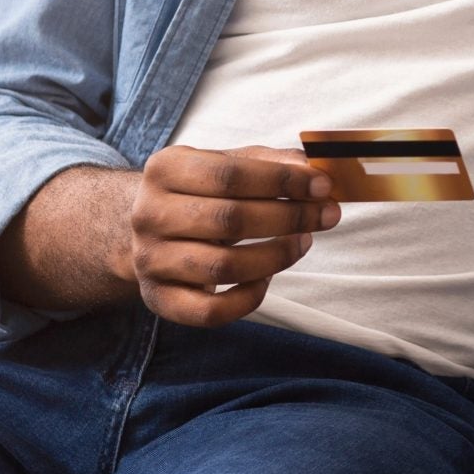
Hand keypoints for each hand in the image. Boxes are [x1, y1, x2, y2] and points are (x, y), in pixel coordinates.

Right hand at [127, 144, 337, 327]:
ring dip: (277, 257)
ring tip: (303, 242)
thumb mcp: (224, 164)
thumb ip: (268, 162)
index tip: (323, 186)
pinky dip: (249, 297)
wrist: (147, 229)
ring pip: (224, 267)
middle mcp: (149, 215)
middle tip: (326, 215)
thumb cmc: (198, 193)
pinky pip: (212, 311)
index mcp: (164, 169)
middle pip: (229, 219)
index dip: (283, 180)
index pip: (229, 174)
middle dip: (290, 217)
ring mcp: (151, 260)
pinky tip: (268, 277)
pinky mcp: (160, 299)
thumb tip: (311, 168)